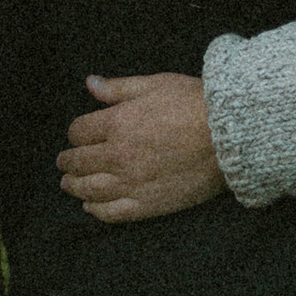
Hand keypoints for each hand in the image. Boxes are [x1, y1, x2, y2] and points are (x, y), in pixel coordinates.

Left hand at [59, 74, 227, 221]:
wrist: (231, 136)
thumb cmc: (196, 104)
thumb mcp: (155, 84)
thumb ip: (119, 88)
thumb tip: (90, 83)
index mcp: (117, 124)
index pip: (78, 132)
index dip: (76, 132)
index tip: (79, 134)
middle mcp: (118, 156)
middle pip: (78, 162)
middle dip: (68, 161)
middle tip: (64, 163)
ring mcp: (132, 183)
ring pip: (89, 190)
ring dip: (74, 186)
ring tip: (69, 184)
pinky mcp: (148, 204)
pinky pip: (111, 212)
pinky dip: (96, 210)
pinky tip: (90, 206)